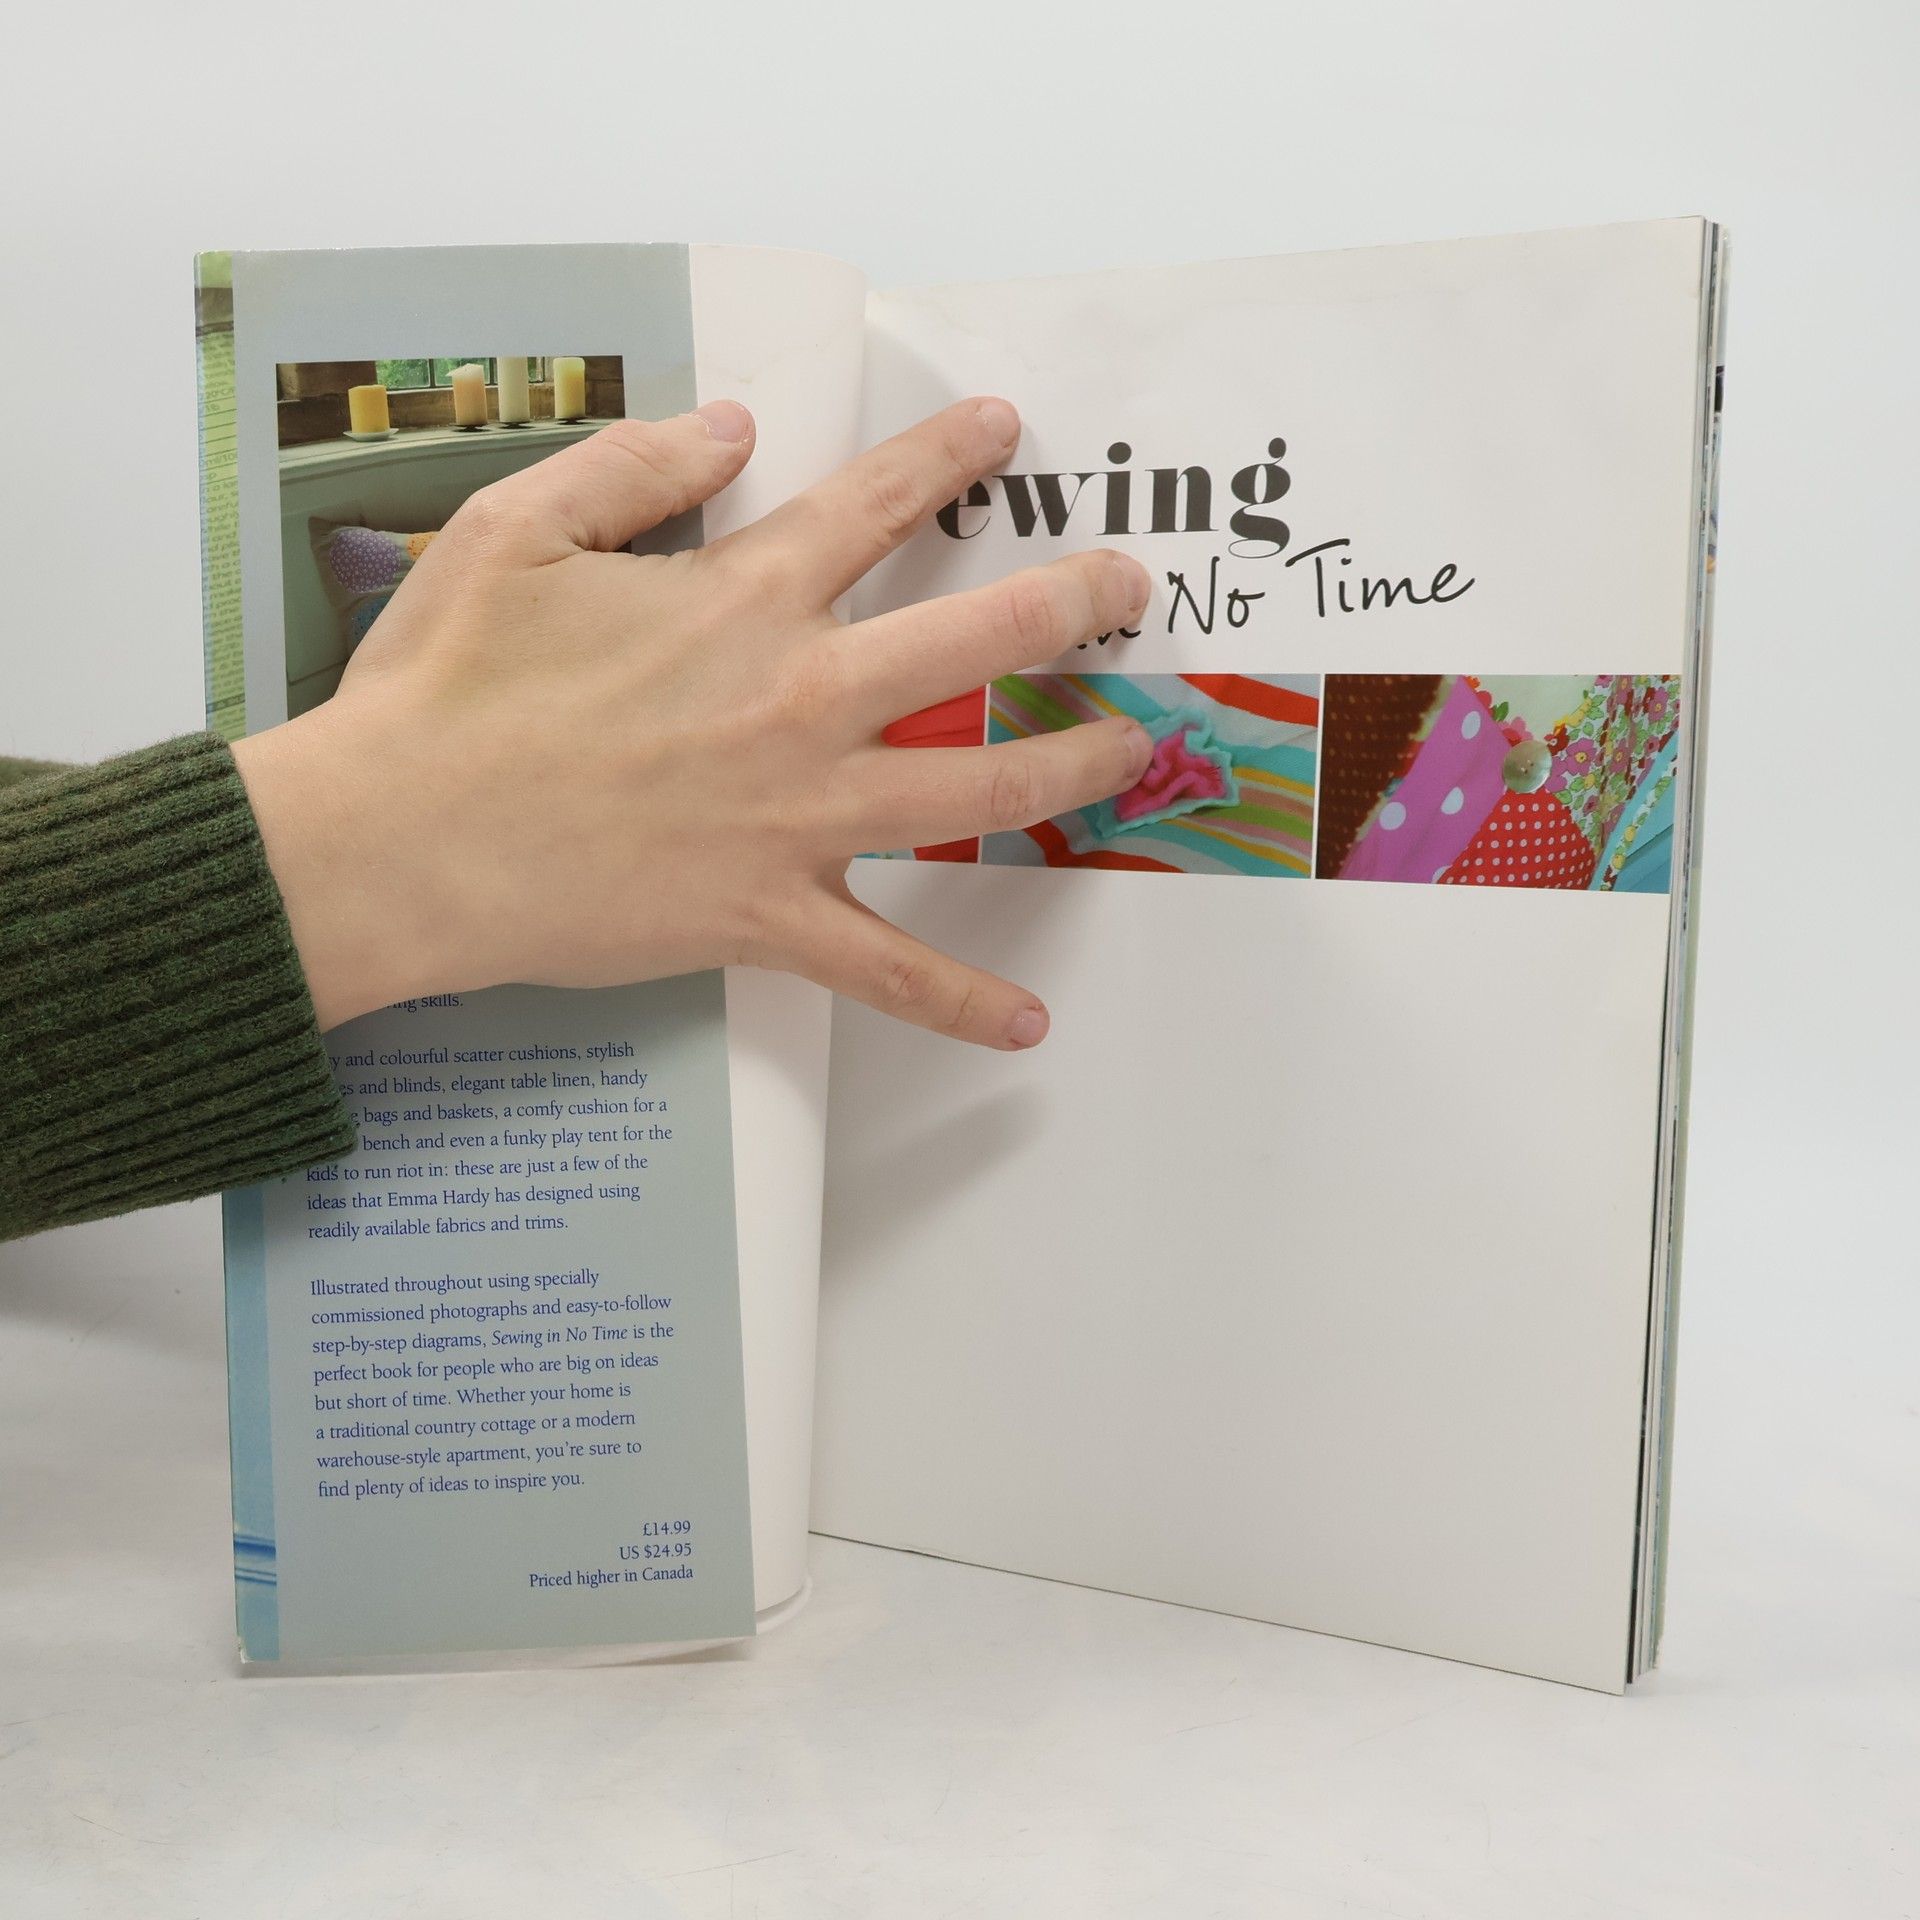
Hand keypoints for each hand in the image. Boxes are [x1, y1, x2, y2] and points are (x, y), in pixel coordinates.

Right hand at [233, 397, 1151, 1047]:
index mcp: (742, 599)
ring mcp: (797, 815)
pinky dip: (957, 1002)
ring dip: (1070, 766)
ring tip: (1132, 751)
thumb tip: (737, 426)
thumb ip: (635, 465)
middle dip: (1074, 606)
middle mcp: (799, 699)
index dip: (952, 457)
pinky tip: (1024, 1027)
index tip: (1006, 433)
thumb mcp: (516, 529)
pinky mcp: (768, 916)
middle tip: (1127, 592)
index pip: (878, 505)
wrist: (395, 844)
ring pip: (977, 788)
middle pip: (981, 642)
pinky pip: (886, 969)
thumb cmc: (444, 688)